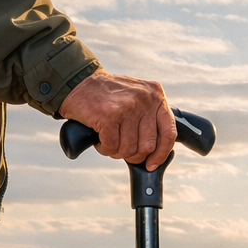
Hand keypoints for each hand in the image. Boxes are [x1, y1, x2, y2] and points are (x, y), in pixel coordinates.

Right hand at [59, 70, 175, 170]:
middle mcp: (144, 100)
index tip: (152, 164)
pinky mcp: (109, 117)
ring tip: (108, 139)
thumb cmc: (107, 96)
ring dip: (116, 151)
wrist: (78, 82)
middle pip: (148, 146)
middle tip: (120, 147)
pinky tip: (100, 138)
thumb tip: (158, 151)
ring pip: (129, 149)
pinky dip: (104, 148)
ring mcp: (127, 108)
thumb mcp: (137, 98)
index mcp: (156, 95)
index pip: (169, 133)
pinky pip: (111, 147)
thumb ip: (150, 117)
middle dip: (132, 154)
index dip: (161, 154)